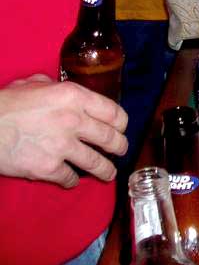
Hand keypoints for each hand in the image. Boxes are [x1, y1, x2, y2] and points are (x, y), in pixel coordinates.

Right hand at [0, 75, 127, 187]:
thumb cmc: (5, 103)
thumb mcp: (35, 84)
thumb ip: (56, 87)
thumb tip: (64, 90)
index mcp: (74, 96)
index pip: (114, 112)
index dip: (121, 123)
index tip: (121, 128)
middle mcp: (74, 120)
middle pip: (111, 139)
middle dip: (119, 147)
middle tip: (120, 150)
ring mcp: (62, 146)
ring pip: (97, 162)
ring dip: (105, 170)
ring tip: (108, 173)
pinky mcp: (47, 168)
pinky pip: (70, 177)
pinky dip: (72, 180)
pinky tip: (72, 179)